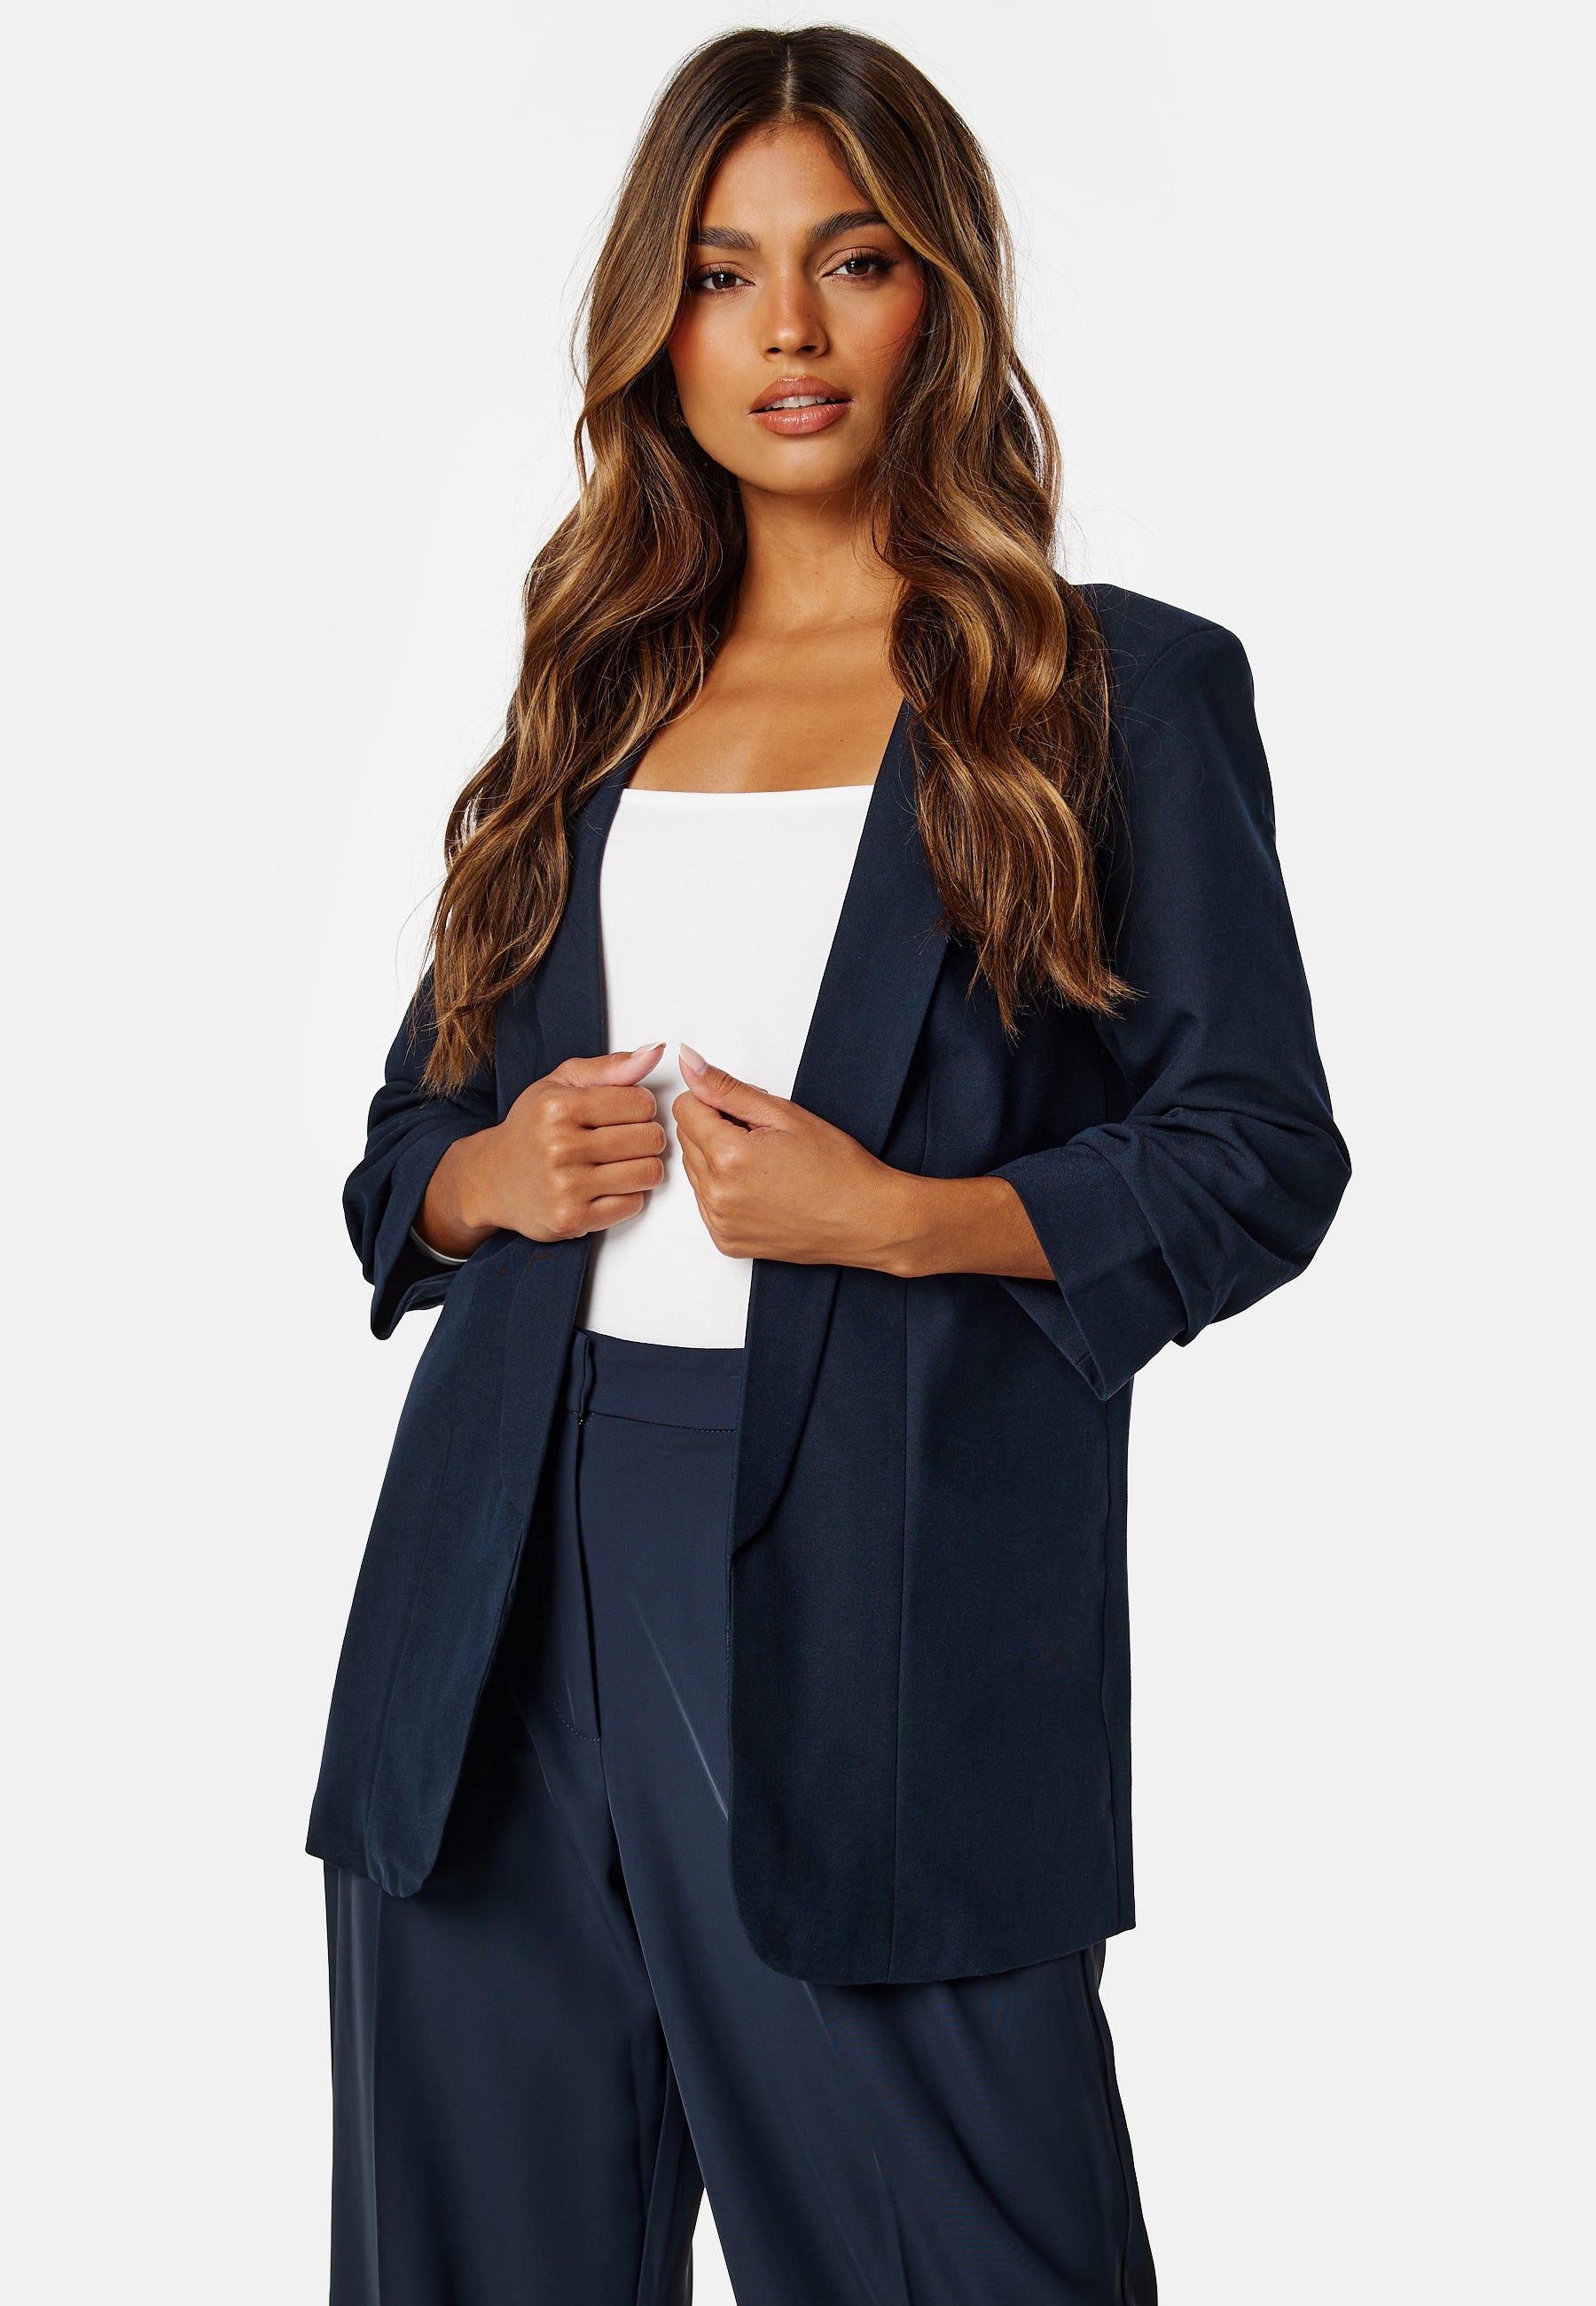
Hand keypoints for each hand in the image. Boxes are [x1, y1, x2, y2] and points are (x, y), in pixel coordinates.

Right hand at [418, 1043, 667, 1255]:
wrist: (493, 1179)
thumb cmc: (532, 1127)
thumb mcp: (561, 1083)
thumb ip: (610, 1067)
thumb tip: (656, 1051)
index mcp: (558, 1108)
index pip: (642, 1103)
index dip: (639, 1107)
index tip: (622, 1114)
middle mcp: (559, 1147)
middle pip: (650, 1138)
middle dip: (644, 1137)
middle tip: (622, 1140)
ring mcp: (565, 1187)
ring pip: (648, 1173)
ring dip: (641, 1167)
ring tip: (618, 1162)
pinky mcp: (572, 1219)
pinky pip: (633, 1204)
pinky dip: (627, 1195)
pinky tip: (606, 1186)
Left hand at [671, 1044, 1057, 1281]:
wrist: (883, 1225)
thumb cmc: (850, 1166)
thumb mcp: (793, 1115)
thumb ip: (735, 1088)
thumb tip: (692, 1060)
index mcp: (730, 1163)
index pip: (692, 1107)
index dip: (720, 1096)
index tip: (751, 1101)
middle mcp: (719, 1201)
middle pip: (692, 1140)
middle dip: (722, 1126)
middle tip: (774, 1132)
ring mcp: (725, 1228)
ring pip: (700, 1171)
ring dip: (726, 1157)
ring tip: (780, 1161)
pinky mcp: (734, 1246)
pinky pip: (714, 1203)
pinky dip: (732, 1188)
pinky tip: (776, 1185)